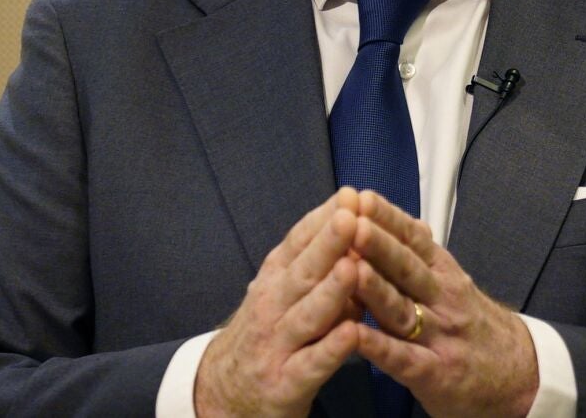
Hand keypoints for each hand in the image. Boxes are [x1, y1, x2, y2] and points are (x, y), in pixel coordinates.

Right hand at [194, 188, 363, 417]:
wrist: (226, 391)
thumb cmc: (271, 332)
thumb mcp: (285, 292)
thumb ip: (319, 265)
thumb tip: (359, 228)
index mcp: (275, 278)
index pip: (298, 242)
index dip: (323, 219)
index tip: (349, 194)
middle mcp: (271, 306)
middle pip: (302, 271)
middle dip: (328, 243)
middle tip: (351, 215)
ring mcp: (277, 345)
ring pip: (307, 315)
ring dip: (330, 291)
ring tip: (352, 268)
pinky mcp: (285, 384)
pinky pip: (311, 364)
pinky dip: (331, 349)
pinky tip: (351, 334)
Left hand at [350, 190, 538, 417]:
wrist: (518, 373)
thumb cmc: (473, 324)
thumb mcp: (456, 282)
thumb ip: (426, 256)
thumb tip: (404, 220)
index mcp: (443, 273)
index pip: (414, 239)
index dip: (388, 219)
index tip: (362, 197)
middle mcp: (442, 299)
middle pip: (406, 268)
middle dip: (378, 244)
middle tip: (351, 222)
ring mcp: (439, 336)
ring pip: (403, 309)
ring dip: (375, 289)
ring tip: (349, 269)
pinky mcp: (434, 373)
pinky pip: (403, 358)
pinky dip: (379, 347)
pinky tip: (355, 335)